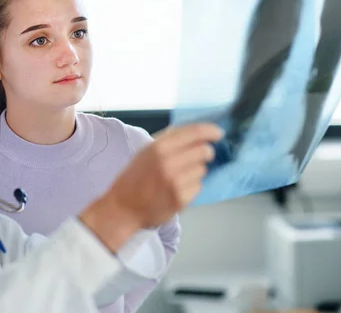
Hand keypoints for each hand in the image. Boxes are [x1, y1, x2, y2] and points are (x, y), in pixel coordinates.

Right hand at [80, 122, 222, 252]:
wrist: (123, 208)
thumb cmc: (134, 178)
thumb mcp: (146, 152)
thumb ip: (169, 140)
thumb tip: (196, 133)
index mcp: (158, 147)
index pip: (194, 133)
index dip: (210, 131)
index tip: (218, 133)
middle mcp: (168, 163)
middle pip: (204, 151)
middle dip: (205, 153)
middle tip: (200, 156)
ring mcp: (176, 182)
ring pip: (202, 169)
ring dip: (195, 171)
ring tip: (178, 177)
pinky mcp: (181, 199)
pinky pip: (198, 186)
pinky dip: (191, 187)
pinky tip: (177, 189)